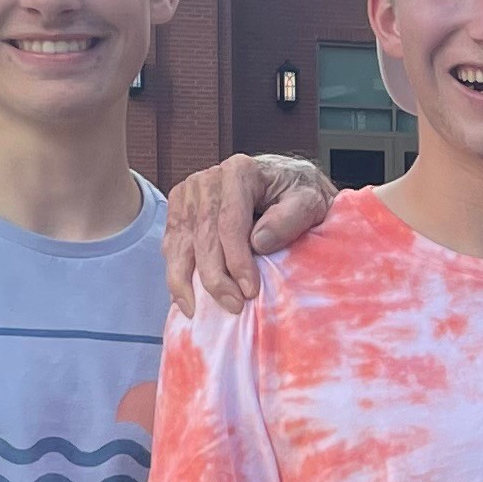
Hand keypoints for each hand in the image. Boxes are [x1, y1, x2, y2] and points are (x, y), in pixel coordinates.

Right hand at [161, 153, 331, 315]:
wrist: (285, 182)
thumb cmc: (299, 194)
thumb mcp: (311, 201)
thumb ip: (291, 218)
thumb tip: (258, 242)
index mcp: (239, 171)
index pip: (230, 221)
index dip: (237, 260)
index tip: (250, 291)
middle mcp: (207, 179)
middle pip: (202, 234)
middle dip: (214, 276)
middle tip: (232, 306)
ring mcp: (189, 193)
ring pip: (180, 242)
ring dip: (185, 280)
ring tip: (196, 310)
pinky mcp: (180, 209)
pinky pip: (172, 244)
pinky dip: (176, 272)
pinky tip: (186, 297)